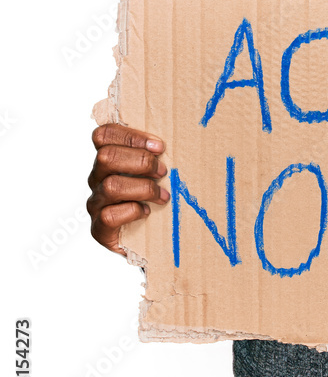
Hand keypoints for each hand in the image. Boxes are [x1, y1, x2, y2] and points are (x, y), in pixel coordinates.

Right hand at [87, 124, 168, 255]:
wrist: (151, 240)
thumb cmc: (155, 198)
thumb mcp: (157, 172)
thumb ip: (157, 155)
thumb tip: (182, 135)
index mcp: (108, 160)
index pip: (104, 135)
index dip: (130, 136)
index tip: (159, 146)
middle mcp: (97, 179)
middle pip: (106, 157)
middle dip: (141, 162)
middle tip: (163, 171)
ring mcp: (96, 203)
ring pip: (110, 185)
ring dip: (143, 188)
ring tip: (162, 195)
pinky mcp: (99, 229)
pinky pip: (110, 215)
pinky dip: (133, 212)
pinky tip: (147, 212)